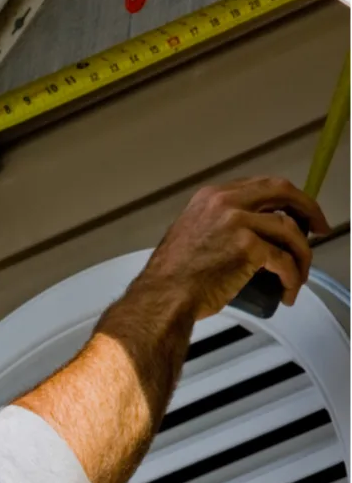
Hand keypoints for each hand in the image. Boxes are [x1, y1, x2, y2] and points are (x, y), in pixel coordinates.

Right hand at [139, 176, 328, 319]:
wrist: (163, 297)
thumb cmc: (172, 278)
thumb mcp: (190, 235)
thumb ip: (214, 226)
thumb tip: (240, 236)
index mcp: (211, 197)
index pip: (261, 185)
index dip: (285, 199)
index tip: (296, 213)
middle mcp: (226, 202)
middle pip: (283, 192)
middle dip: (308, 209)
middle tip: (319, 227)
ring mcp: (238, 222)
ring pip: (289, 230)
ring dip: (303, 254)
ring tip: (300, 275)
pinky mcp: (249, 248)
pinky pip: (284, 260)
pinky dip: (293, 277)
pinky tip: (290, 290)